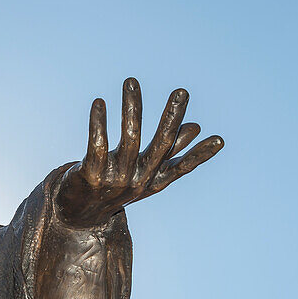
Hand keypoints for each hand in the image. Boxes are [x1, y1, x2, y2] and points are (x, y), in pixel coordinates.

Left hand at [54, 77, 223, 227]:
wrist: (77, 217)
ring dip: (132, 107)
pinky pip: (98, 145)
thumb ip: (168, 151)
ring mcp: (115, 179)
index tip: (220, 140)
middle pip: (160, 145)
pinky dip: (99, 122)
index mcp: (154, 181)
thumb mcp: (143, 173)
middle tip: (181, 91)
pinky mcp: (92, 175)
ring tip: (131, 81)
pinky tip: (99, 102)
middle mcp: (138, 180)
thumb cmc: (115, 189)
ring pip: (129, 138)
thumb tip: (194, 127)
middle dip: (171, 117)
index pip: (181, 166)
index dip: (200, 154)